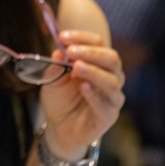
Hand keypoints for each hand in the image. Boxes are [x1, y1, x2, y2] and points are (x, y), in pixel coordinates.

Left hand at [39, 29, 124, 158]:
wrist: (59, 129)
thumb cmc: (60, 100)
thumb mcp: (52, 80)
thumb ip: (56, 66)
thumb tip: (58, 51)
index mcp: (99, 63)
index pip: (99, 44)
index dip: (83, 38)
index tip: (63, 36)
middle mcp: (110, 77)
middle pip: (111, 58)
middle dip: (91, 52)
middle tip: (71, 51)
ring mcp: (112, 97)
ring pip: (112, 80)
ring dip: (94, 71)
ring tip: (76, 67)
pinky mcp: (108, 115)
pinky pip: (106, 104)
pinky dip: (95, 94)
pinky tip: (83, 86)